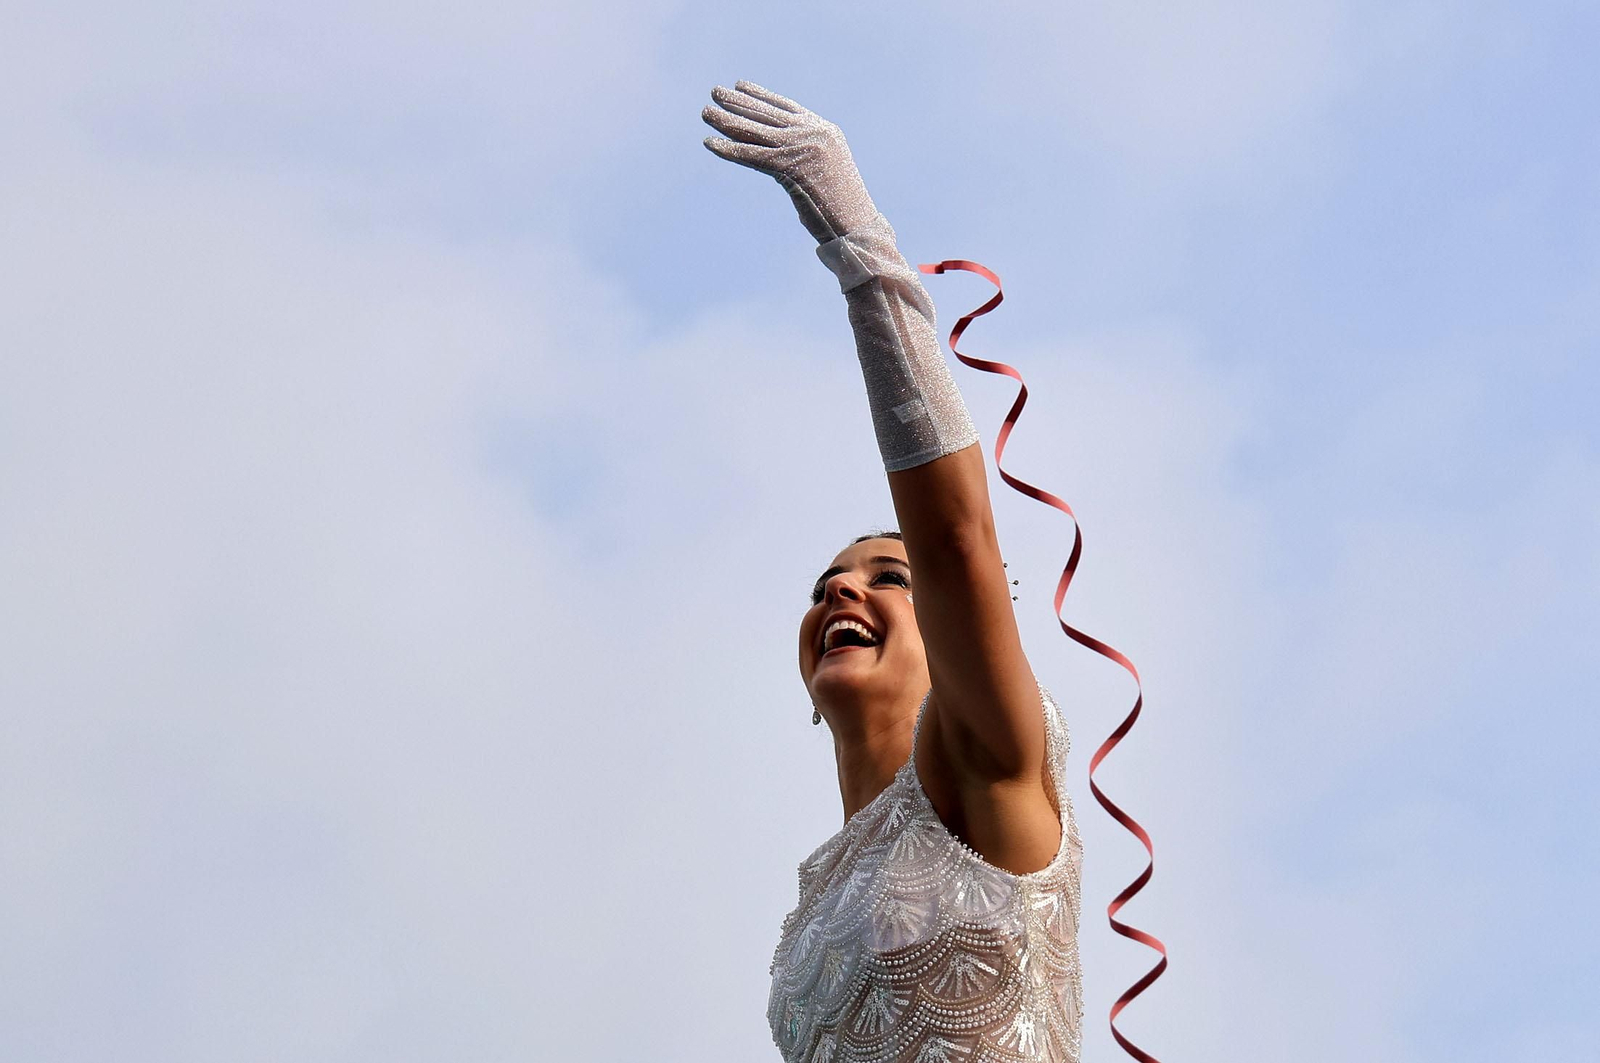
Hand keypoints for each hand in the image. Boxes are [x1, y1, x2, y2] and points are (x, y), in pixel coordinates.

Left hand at [702, 81, 880, 244]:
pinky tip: (709, 143)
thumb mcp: (824, 170)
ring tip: (705, 112)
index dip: (760, 95)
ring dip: (727, 120)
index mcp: (824, 129)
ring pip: (756, 130)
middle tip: (716, 92)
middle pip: (767, 113)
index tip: (740, 85)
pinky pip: (752, 155)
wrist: (856, 223)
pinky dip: (728, 149)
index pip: (785, 106)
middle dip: (739, 102)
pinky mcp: (789, 166)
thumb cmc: (842, 206)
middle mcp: (813, 132)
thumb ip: (805, 156)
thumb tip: (782, 160)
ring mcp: (801, 147)